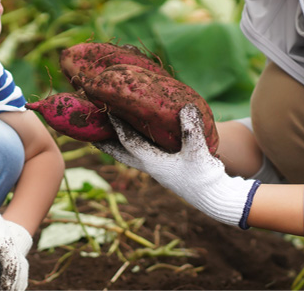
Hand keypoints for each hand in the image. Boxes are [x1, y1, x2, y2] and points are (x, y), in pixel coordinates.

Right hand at [0, 221, 31, 290]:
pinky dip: (8, 279)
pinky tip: (6, 289)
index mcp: (6, 248)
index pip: (15, 268)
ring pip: (15, 272)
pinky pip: (10, 267)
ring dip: (12, 286)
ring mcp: (10, 248)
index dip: (14, 280)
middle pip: (18, 272)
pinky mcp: (5, 248)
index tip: (10, 289)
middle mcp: (11, 248)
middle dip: (17, 285)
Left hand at [95, 104, 260, 227]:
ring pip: (130, 155)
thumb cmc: (204, 176)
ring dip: (118, 144)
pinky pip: (145, 153)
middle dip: (105, 143)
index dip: (118, 126)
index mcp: (153, 163)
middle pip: (120, 154)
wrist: (214, 197)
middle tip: (88, 132)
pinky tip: (140, 135)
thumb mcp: (198, 152)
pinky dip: (136, 144)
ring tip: (106, 133)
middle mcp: (151, 166)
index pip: (129, 142)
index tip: (106, 110)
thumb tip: (186, 107)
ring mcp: (157, 168)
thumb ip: (192, 131)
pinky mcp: (166, 168)